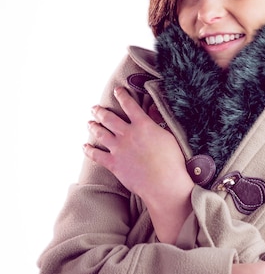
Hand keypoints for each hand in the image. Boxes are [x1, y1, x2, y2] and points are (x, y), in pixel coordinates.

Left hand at [83, 87, 193, 240]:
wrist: (164, 183)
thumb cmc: (172, 161)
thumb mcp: (169, 136)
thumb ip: (157, 124)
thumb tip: (153, 113)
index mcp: (142, 125)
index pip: (129, 105)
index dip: (122, 95)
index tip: (117, 90)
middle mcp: (127, 134)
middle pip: (109, 118)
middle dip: (100, 111)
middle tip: (95, 108)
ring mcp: (118, 149)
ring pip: (100, 133)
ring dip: (93, 126)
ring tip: (89, 122)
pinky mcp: (113, 164)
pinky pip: (96, 155)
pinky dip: (89, 150)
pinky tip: (84, 146)